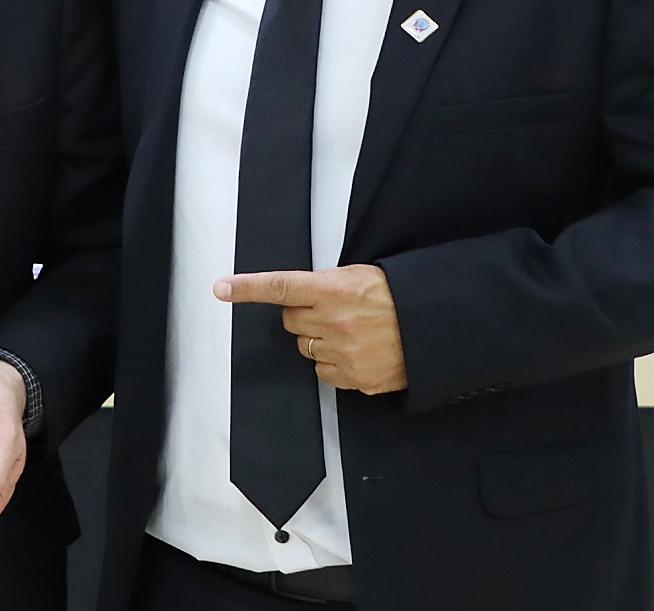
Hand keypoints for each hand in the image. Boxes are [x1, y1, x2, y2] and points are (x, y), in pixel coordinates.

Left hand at [216, 264, 407, 394]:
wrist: (432, 328)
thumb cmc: (396, 297)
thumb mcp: (359, 276)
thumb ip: (326, 285)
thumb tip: (301, 296)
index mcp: (332, 290)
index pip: (280, 287)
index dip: (247, 288)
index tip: (221, 288)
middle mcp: (332, 321)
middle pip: (291, 322)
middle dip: (304, 317)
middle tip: (331, 312)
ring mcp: (341, 352)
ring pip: (305, 348)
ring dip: (319, 340)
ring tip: (351, 332)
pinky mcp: (352, 378)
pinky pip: (323, 372)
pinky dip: (334, 364)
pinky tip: (357, 352)